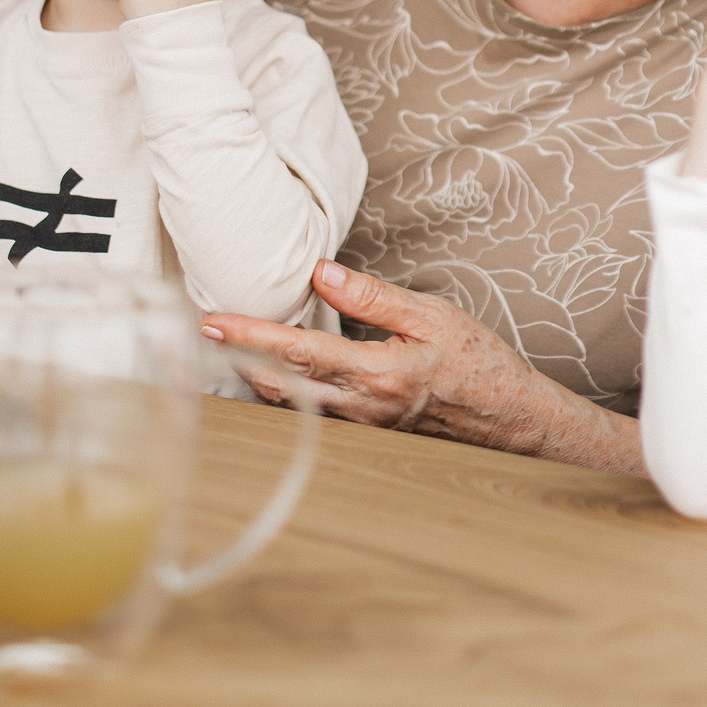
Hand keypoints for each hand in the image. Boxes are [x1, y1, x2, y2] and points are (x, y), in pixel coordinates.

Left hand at [201, 260, 643, 473]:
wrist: (510, 419)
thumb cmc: (477, 363)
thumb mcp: (433, 315)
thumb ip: (375, 296)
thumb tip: (324, 273)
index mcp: (379, 372)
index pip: (301, 351)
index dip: (254, 336)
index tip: (216, 321)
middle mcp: (363, 407)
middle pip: (282, 385)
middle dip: (236, 359)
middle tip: (196, 335)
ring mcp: (361, 427)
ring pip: (292, 405)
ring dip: (253, 378)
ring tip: (221, 350)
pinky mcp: (365, 433)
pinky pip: (312, 414)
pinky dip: (282, 394)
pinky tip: (266, 377)